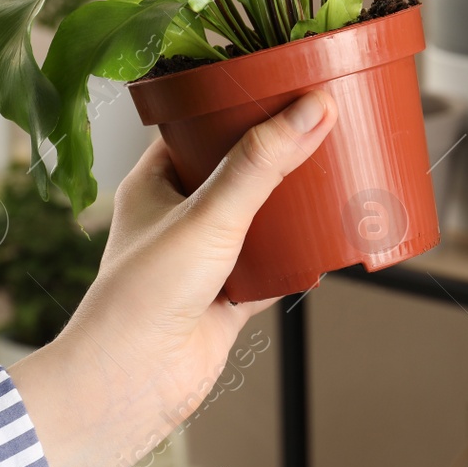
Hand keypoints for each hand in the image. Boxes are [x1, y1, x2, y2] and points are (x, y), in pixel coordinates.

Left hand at [9, 91, 338, 466]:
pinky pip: (279, 262)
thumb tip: (310, 108)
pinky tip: (333, 234)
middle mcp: (181, 213)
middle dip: (283, 148)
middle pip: (243, 166)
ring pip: (265, 214)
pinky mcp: (232, 294)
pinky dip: (305, 251)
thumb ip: (262, 163)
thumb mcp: (208, 215)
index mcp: (156, 180)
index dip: (243, 100)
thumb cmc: (139, 299)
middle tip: (326, 118)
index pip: (203, 122)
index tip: (288, 78)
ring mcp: (209, 255)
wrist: (129, 387)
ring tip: (338, 166)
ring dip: (297, 199)